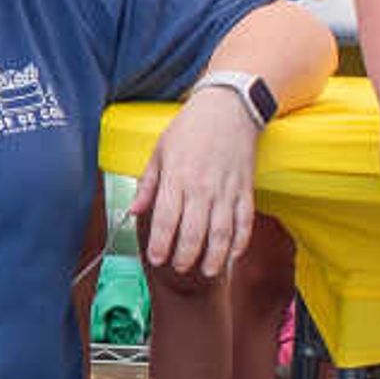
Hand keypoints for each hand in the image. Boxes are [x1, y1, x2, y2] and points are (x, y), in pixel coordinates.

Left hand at [135, 89, 261, 280]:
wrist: (229, 106)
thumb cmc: (191, 127)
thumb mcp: (160, 150)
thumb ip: (148, 184)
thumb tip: (133, 210)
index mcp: (177, 177)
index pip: (166, 219)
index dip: (161, 243)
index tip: (156, 259)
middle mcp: (202, 187)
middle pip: (194, 231)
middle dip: (185, 255)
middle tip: (178, 268)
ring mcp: (227, 189)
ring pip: (221, 231)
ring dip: (214, 256)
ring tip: (206, 272)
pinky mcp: (246, 189)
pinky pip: (245, 220)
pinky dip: (241, 240)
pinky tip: (233, 255)